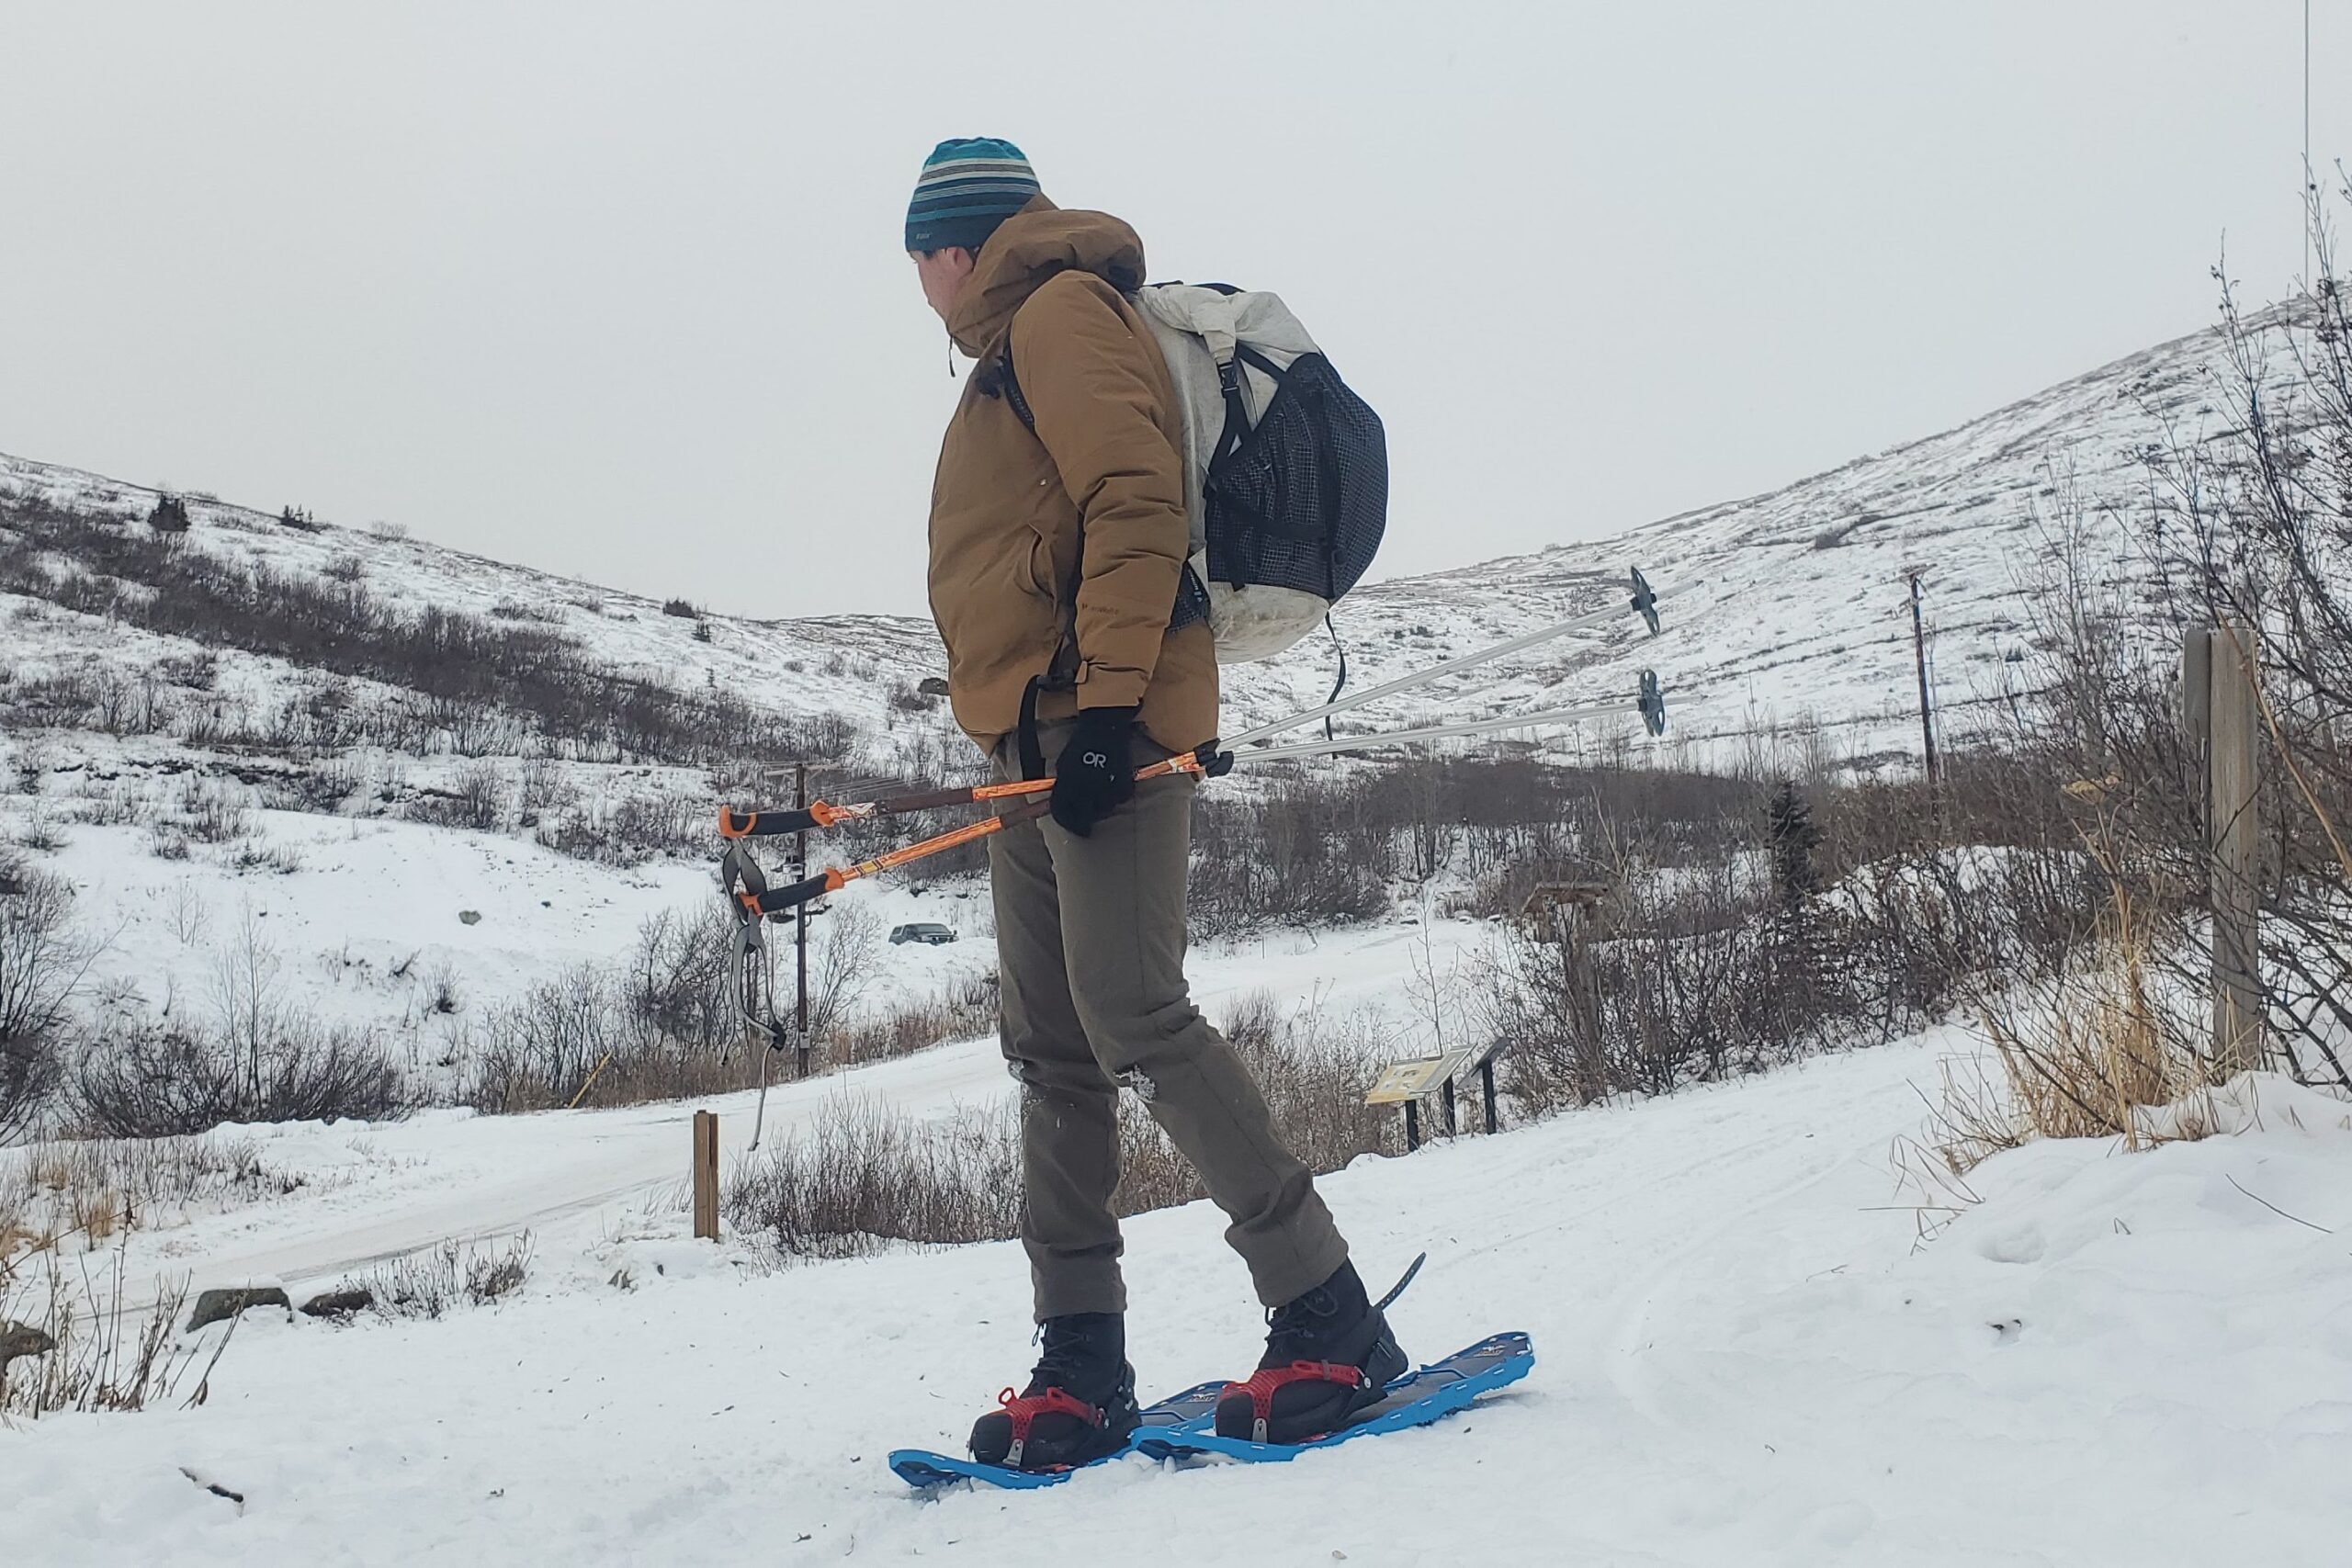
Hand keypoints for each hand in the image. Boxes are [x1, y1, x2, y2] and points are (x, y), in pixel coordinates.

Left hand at [1050, 707, 1138, 836]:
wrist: (1104, 728)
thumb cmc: (1080, 745)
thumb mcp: (1064, 764)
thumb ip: (1063, 785)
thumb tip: (1061, 801)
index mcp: (1068, 785)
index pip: (1063, 813)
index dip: (1067, 823)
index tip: (1074, 827)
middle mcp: (1086, 791)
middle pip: (1085, 818)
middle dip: (1084, 820)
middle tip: (1087, 818)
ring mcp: (1106, 789)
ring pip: (1103, 810)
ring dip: (1101, 807)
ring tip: (1100, 795)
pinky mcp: (1123, 785)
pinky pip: (1119, 799)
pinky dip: (1116, 796)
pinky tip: (1112, 785)